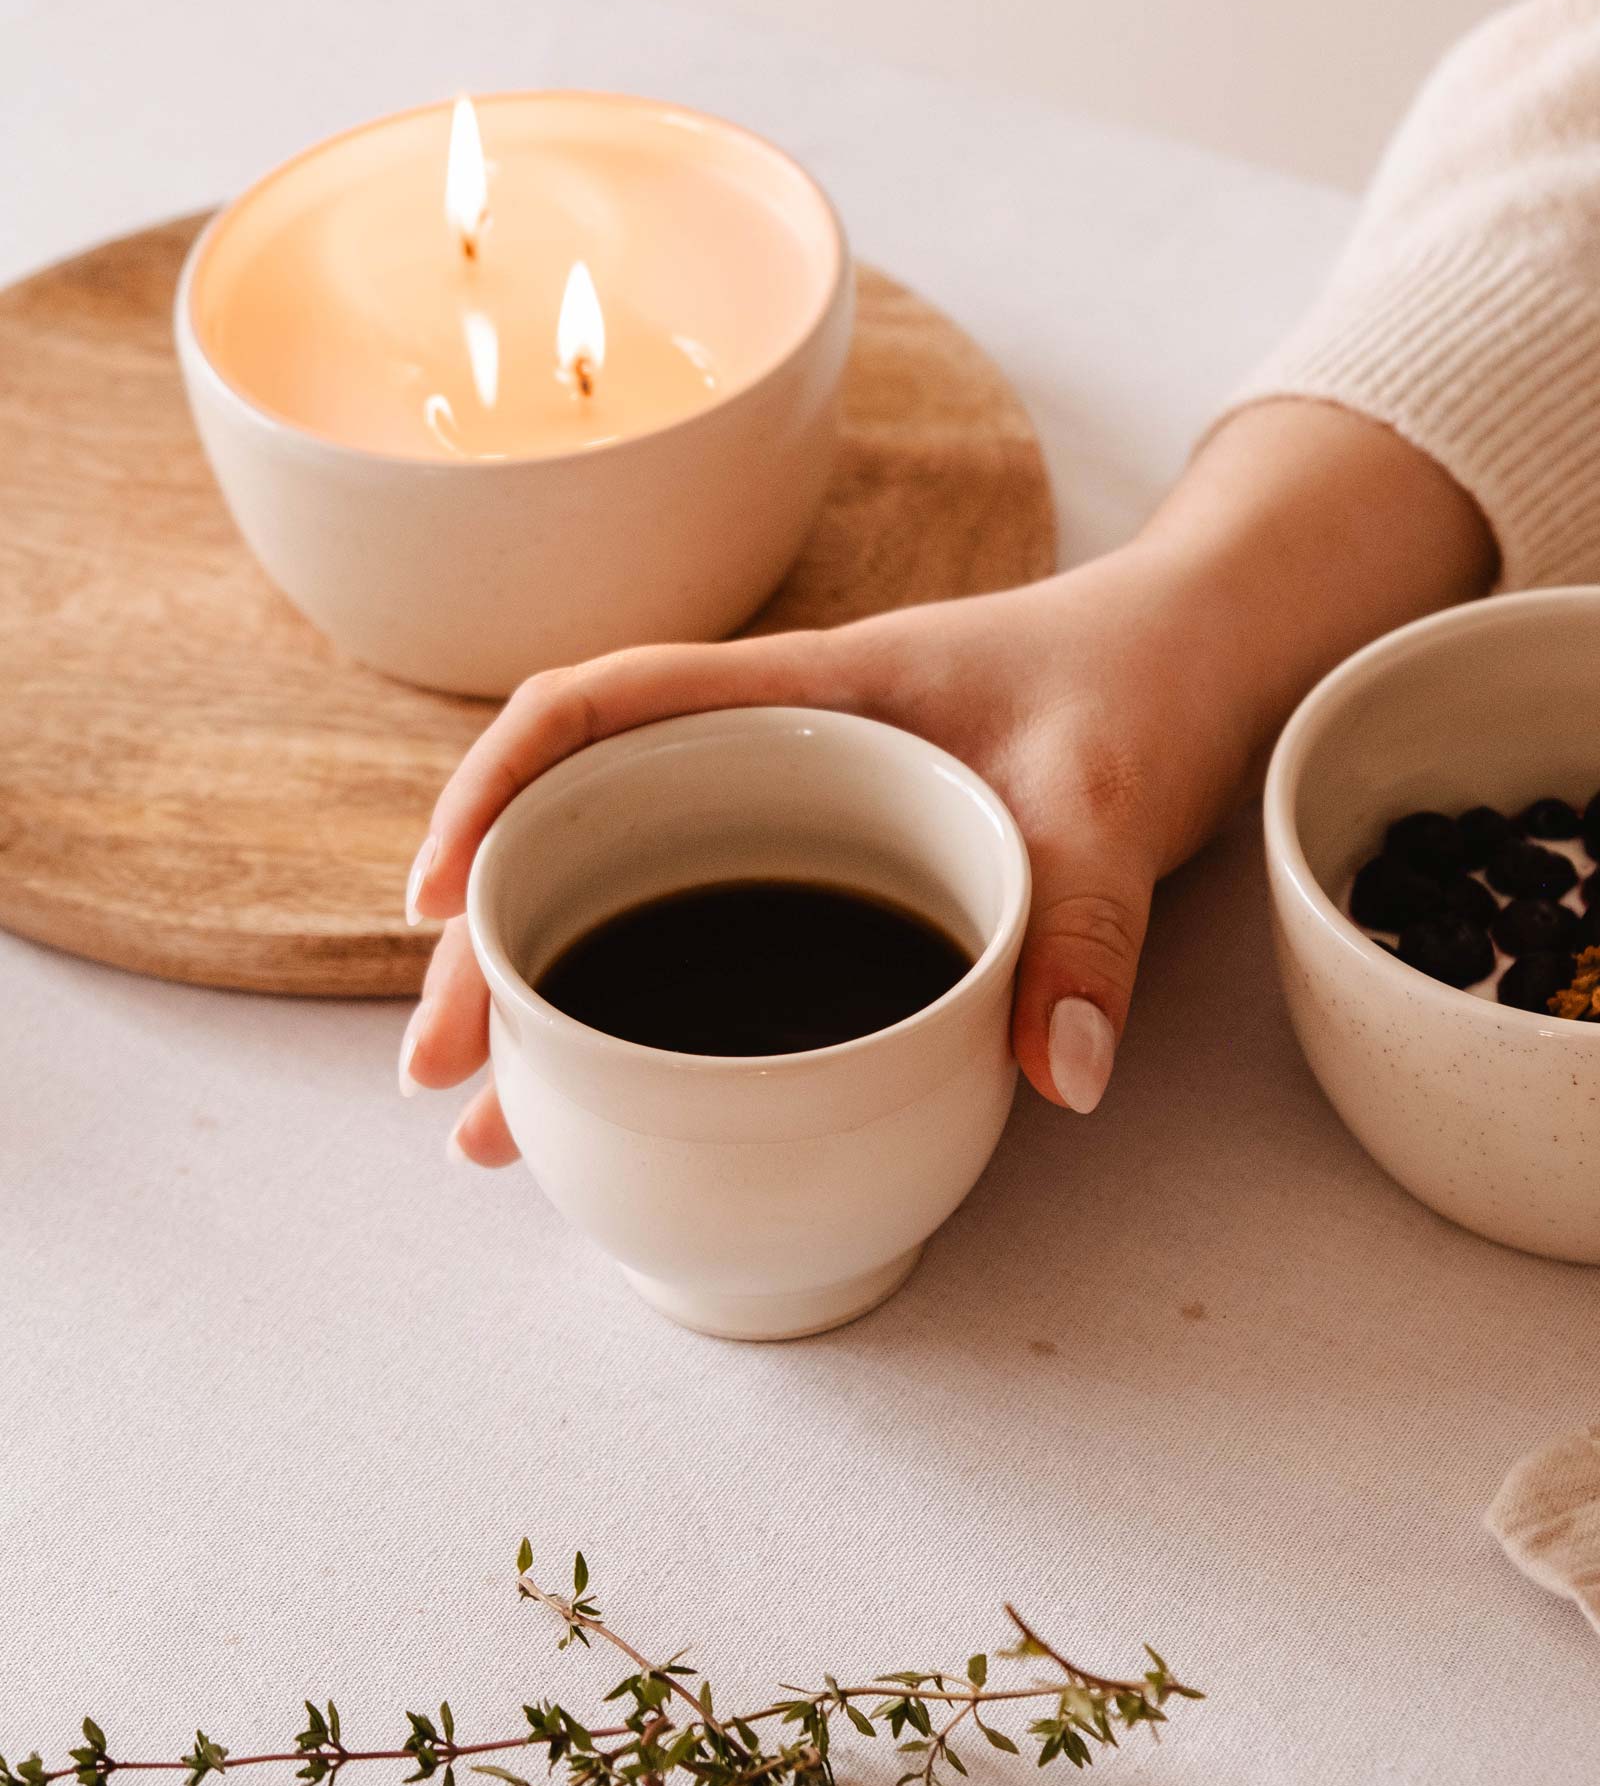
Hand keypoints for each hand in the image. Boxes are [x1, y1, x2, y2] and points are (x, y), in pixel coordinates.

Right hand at [400, 547, 1254, 1161]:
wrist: (1204, 659)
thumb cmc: (1137, 681)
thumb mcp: (1110, 796)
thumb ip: (1086, 925)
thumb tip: (1057, 1075)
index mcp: (799, 694)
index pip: (593, 708)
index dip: (492, 789)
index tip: (441, 896)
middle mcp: (771, 755)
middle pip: (578, 831)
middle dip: (492, 946)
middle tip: (446, 1073)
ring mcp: (799, 819)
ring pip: (631, 899)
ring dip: (553, 1001)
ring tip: (495, 1125)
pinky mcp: (845, 878)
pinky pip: (718, 942)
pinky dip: (659, 1021)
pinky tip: (630, 1109)